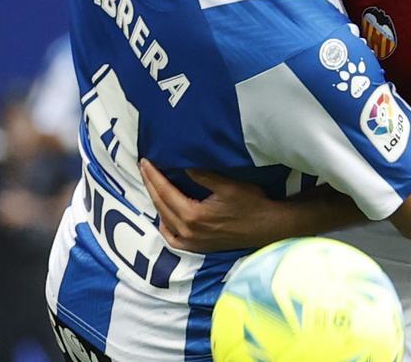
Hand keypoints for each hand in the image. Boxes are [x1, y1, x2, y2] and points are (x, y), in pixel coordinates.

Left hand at [140, 160, 280, 251]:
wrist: (268, 227)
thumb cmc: (251, 204)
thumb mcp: (228, 185)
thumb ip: (203, 176)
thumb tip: (183, 167)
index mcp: (193, 215)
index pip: (165, 191)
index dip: (153, 176)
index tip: (144, 162)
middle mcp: (189, 231)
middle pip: (160, 205)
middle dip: (150, 185)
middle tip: (143, 168)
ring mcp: (193, 242)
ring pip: (164, 220)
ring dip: (155, 202)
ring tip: (152, 185)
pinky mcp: (199, 248)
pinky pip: (173, 240)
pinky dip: (165, 227)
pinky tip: (163, 217)